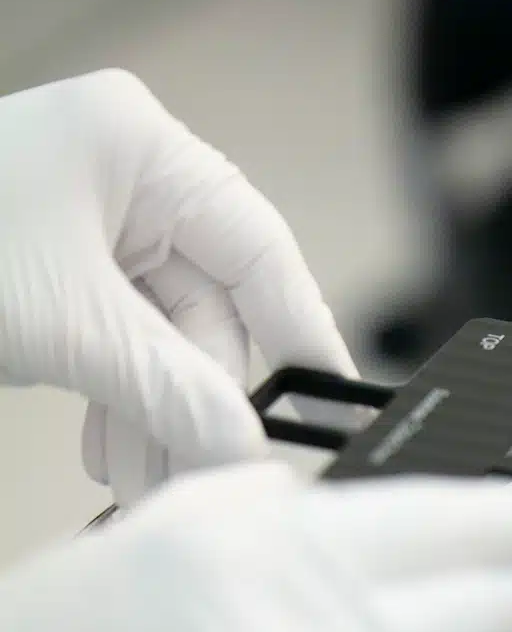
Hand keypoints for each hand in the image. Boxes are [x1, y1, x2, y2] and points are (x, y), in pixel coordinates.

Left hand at [0, 69, 353, 506]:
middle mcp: (124, 176)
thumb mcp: (65, 324)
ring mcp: (91, 223)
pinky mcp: (62, 268)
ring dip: (161, 415)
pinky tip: (116, 453)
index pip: (257, 244)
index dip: (300, 328)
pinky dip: (123, 401)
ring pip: (166, 335)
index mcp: (139, 146)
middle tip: (208, 477)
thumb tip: (243, 444)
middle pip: (210, 305)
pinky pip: (123, 342)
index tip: (328, 399)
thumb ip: (169, 386)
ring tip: (149, 485)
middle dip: (203, 400)